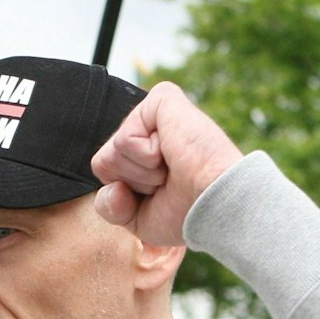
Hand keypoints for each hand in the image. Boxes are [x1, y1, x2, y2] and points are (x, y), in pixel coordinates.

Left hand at [89, 82, 243, 246]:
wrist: (216, 206)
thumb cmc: (188, 213)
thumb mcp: (138, 219)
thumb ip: (111, 206)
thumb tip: (112, 187)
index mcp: (143, 152)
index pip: (103, 171)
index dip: (125, 194)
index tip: (161, 193)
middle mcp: (147, 128)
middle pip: (103, 161)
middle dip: (132, 182)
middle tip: (169, 179)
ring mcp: (154, 111)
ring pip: (112, 152)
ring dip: (142, 173)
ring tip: (173, 166)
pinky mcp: (161, 99)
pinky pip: (124, 139)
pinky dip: (145, 157)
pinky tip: (172, 153)